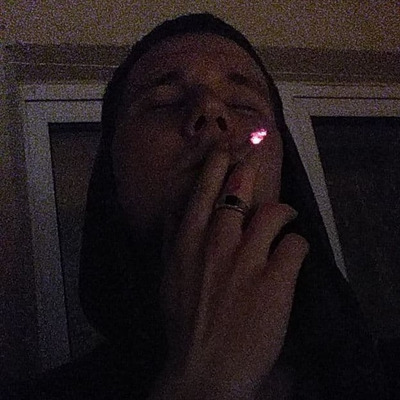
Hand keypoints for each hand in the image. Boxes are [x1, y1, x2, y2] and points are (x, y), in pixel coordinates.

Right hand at [156, 143, 308, 399]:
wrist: (202, 368)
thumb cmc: (182, 322)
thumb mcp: (168, 276)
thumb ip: (171, 240)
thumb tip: (176, 210)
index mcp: (189, 242)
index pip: (205, 190)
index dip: (218, 165)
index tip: (226, 151)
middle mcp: (218, 243)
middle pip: (239, 191)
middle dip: (248, 172)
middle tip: (254, 165)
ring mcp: (248, 260)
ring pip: (274, 212)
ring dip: (283, 210)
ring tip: (286, 216)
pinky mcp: (276, 281)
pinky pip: (296, 244)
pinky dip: (297, 243)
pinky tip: (293, 251)